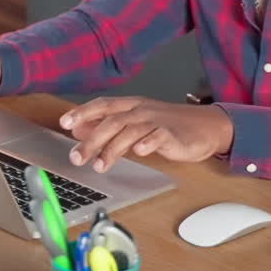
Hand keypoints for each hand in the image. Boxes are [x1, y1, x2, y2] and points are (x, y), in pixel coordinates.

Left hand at [60, 97, 233, 171]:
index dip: (83, 112)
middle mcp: (141, 110)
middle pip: (112, 121)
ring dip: (113, 148)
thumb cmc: (167, 125)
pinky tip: (139, 152)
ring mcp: (157, 121)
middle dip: (92, 139)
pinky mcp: (173, 134)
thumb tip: (79, 129)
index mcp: (131, 105)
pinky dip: (148, 143)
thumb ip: (108, 126)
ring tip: (100, 165)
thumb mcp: (134, 123)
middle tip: (76, 157)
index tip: (64, 122)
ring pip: (131, 130)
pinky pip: (159, 136)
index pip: (103, 105)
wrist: (205, 126)